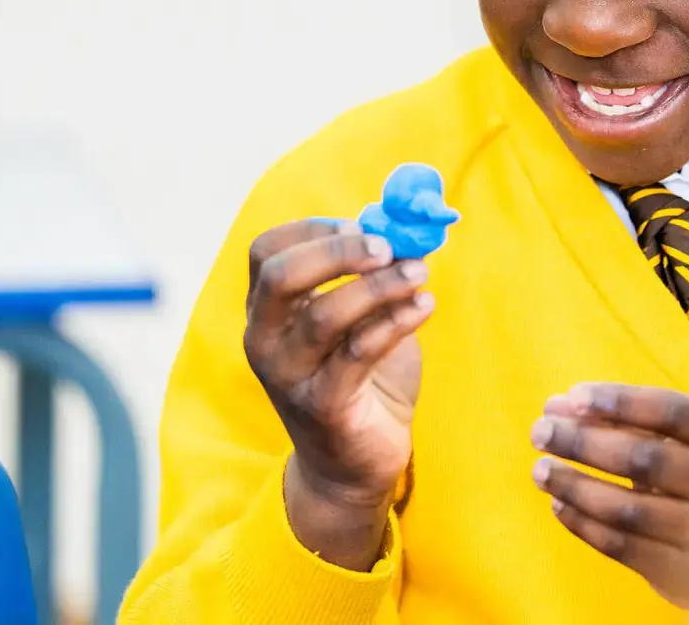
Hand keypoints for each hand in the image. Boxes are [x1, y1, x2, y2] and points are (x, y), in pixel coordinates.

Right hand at [244, 218, 433, 568]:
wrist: (355, 464)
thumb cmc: (359, 379)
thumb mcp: (360, 317)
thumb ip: (372, 273)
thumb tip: (406, 224)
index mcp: (267, 312)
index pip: (267, 251)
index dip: (315, 229)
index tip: (363, 226)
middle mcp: (265, 341)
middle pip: (282, 276)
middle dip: (339, 252)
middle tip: (388, 247)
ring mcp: (289, 377)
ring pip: (325, 316)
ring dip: (380, 287)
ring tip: (420, 275)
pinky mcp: (323, 407)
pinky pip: (358, 353)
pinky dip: (395, 322)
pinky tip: (424, 306)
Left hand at [530, 384, 688, 611]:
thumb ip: (640, 422)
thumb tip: (563, 406)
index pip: (670, 411)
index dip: (619, 401)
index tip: (572, 396)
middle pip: (643, 459)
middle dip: (583, 442)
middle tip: (541, 431)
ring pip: (626, 509)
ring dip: (574, 486)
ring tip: (541, 470)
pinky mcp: (687, 574)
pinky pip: (623, 547)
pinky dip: (584, 525)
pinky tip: (561, 505)